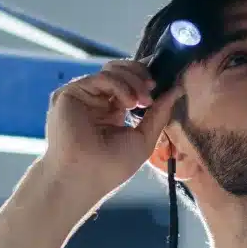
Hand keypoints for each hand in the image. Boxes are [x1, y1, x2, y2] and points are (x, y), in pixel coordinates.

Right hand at [41, 60, 181, 199]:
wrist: (86, 178)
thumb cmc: (112, 166)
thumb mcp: (144, 137)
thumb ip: (159, 113)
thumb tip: (177, 90)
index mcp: (111, 109)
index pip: (128, 81)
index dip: (144, 77)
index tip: (161, 84)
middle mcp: (96, 100)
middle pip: (120, 69)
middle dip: (141, 75)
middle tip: (152, 89)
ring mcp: (82, 96)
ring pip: (112, 70)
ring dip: (134, 80)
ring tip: (144, 101)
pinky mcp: (70, 94)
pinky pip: (102, 77)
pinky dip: (121, 85)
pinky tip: (129, 103)